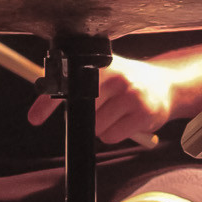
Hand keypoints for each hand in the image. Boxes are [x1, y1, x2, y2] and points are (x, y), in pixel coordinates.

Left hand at [27, 53, 177, 146]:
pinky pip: (112, 136)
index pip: (68, 84)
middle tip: (100, 107)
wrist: (167, 87)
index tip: (34, 117)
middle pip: (82, 111)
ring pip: (96, 127)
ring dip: (100, 127)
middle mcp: (118, 77)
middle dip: (84, 115)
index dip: (48, 102)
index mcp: (104, 65)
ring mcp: (132, 96)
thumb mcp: (106, 71)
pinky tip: (125, 121)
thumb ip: (78, 81)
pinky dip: (113, 135)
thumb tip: (43, 101)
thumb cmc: (128, 81)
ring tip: (115, 112)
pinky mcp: (143, 115)